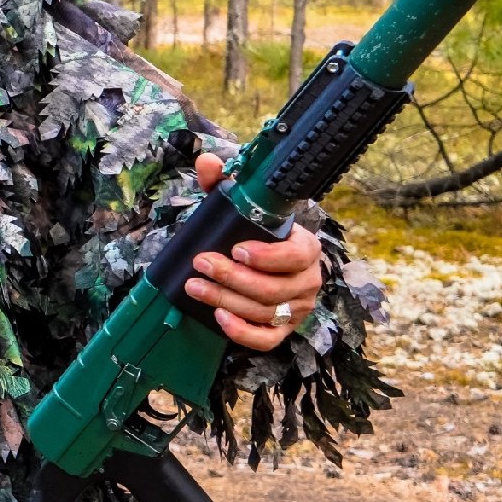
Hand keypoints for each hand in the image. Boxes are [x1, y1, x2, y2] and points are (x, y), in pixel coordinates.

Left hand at [181, 152, 323, 350]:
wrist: (262, 261)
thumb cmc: (251, 233)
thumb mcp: (238, 207)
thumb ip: (222, 184)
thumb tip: (207, 162)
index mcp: (306, 248)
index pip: (295, 257)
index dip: (266, 257)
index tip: (235, 248)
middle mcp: (308, 280)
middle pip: (273, 288)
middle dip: (232, 278)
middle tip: (200, 264)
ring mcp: (297, 308)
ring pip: (263, 311)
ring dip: (225, 300)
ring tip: (194, 286)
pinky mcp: (283, 330)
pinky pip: (267, 339)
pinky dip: (242, 332)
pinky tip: (219, 317)